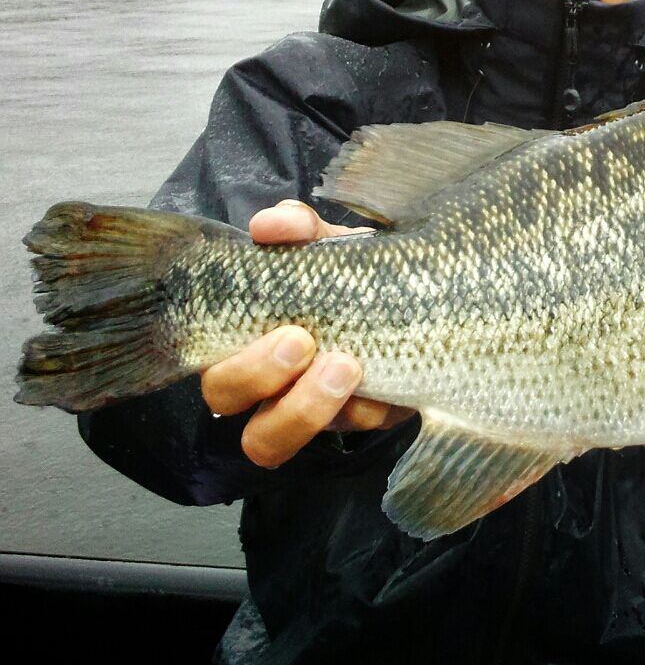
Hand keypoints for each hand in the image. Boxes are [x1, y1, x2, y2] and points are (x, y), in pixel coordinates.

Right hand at [200, 200, 415, 468]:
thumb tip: (271, 224)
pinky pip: (347, 431)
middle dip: (257, 373)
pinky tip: (386, 388)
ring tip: (348, 368)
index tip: (281, 325)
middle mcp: (261, 382)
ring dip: (303, 408)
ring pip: (267, 440)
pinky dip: (366, 410)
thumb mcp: (330, 245)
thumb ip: (302, 228)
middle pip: (222, 397)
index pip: (204, 353)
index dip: (228, 349)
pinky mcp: (355, 420)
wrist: (420, 297)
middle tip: (303, 341)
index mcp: (242, 335)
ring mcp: (304, 409)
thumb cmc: (352, 274)